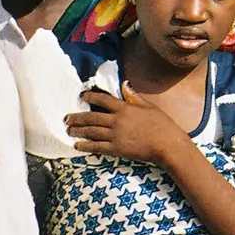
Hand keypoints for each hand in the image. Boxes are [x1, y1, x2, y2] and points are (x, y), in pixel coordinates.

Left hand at [66, 84, 188, 165]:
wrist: (167, 144)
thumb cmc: (162, 125)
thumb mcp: (149, 107)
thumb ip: (134, 96)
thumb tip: (124, 84)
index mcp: (125, 108)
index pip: (103, 100)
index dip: (90, 96)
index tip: (81, 96)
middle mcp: (117, 121)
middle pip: (92, 117)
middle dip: (77, 117)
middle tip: (66, 118)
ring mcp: (115, 135)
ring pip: (91, 132)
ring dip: (78, 130)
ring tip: (69, 130)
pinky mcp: (116, 149)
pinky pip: (96, 147)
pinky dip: (85, 146)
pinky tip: (77, 145)